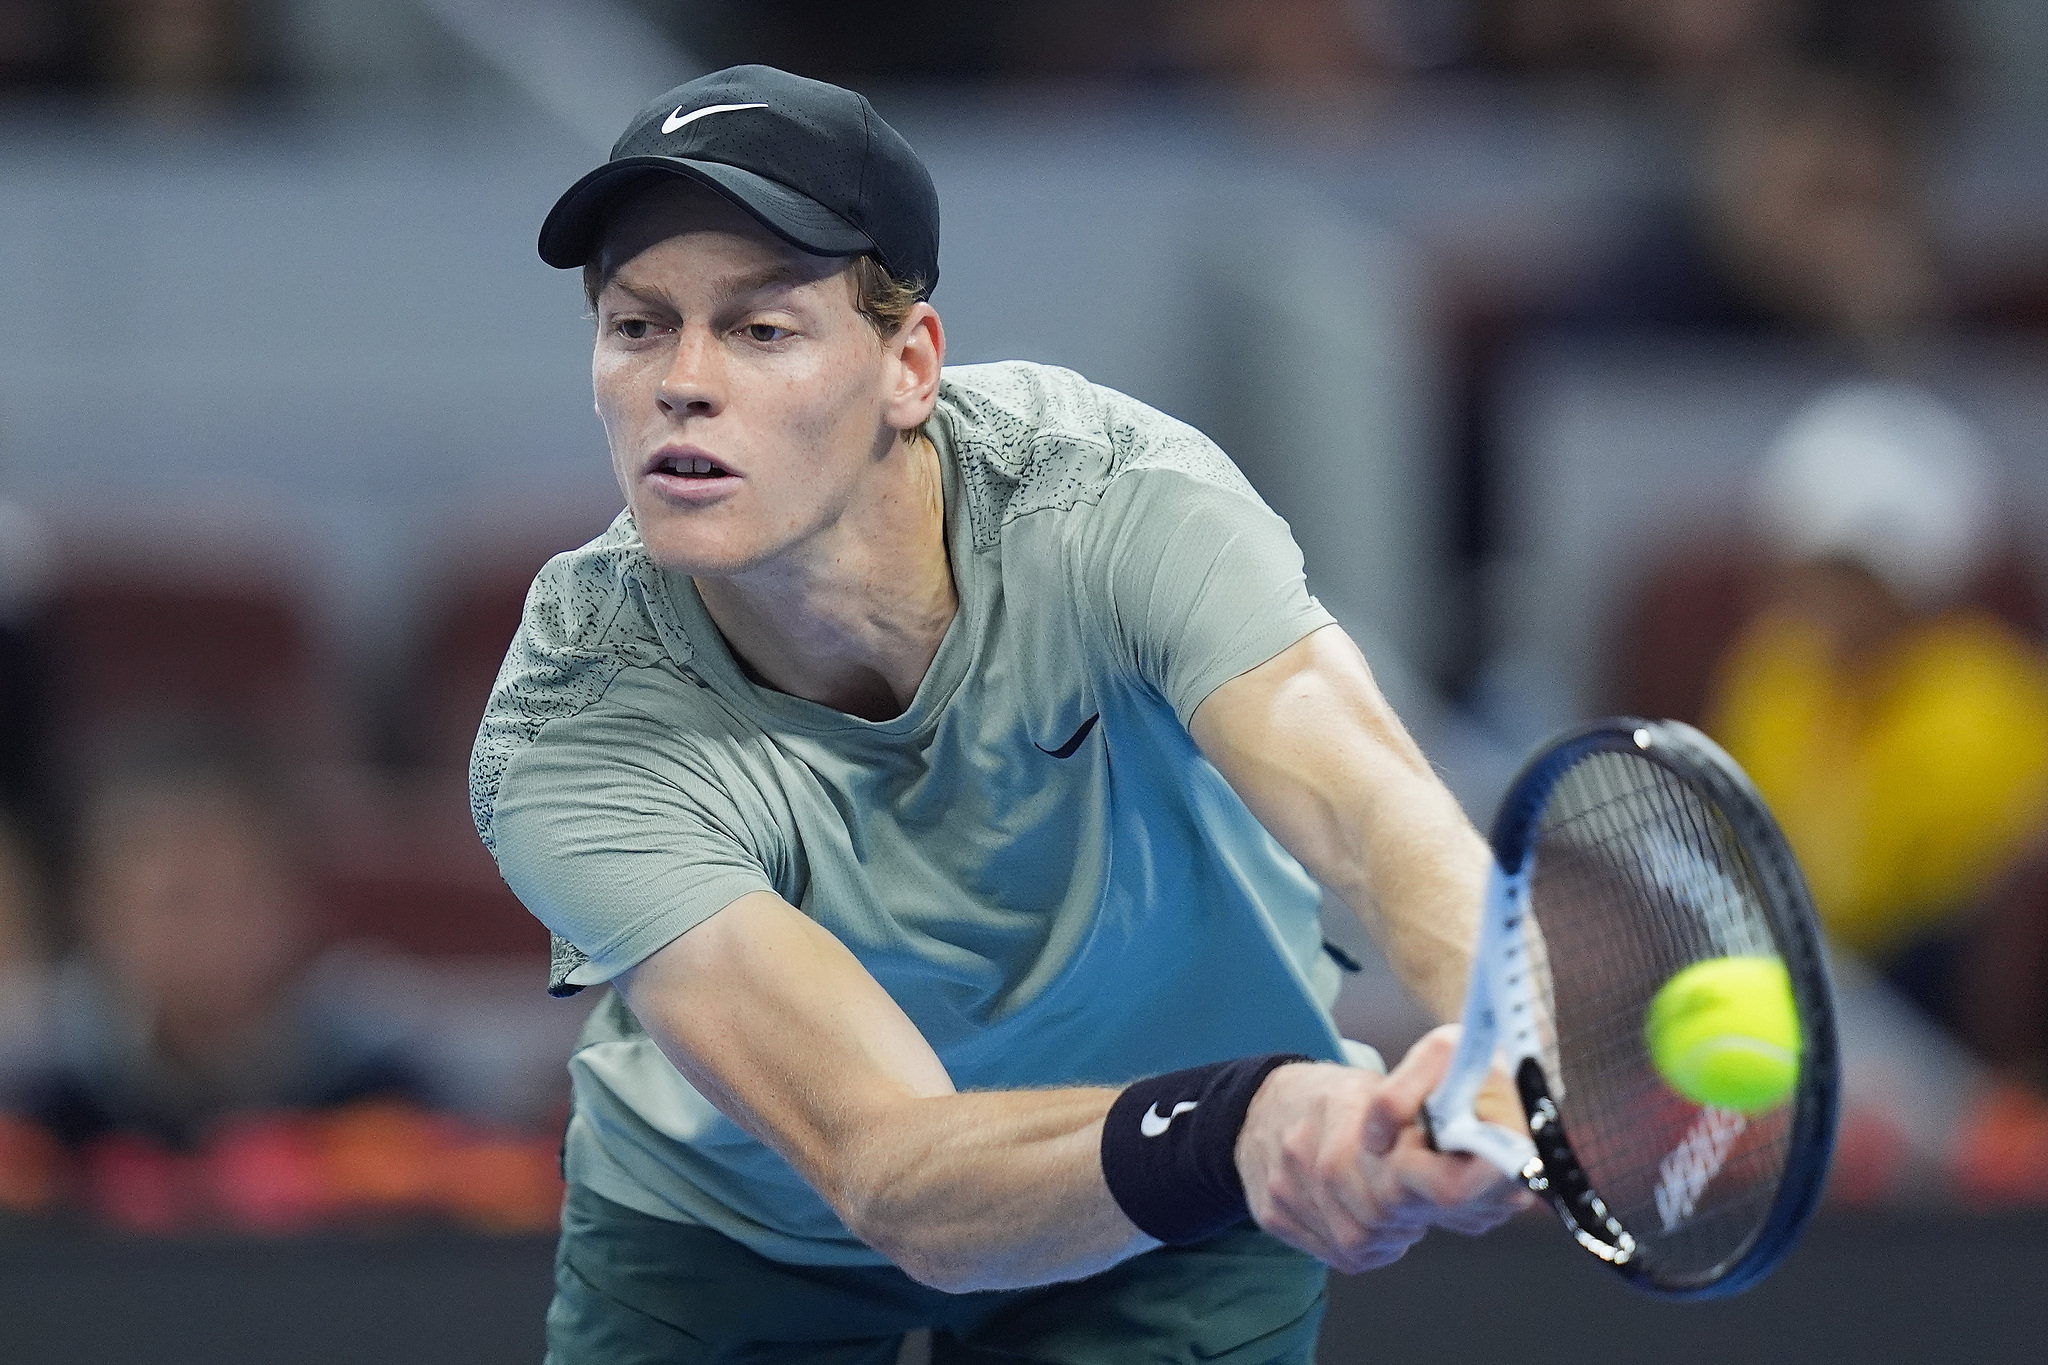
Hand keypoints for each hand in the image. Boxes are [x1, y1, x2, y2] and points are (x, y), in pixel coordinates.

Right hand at [1233, 1026, 1534, 1272]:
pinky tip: (1368, 1220)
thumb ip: (1433, 1127)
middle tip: (1423, 1199)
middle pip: (1385, 1216)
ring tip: (1395, 1210)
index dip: (1448, 1190)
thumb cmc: (1335, 1100)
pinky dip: (1365, 1247)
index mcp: (1344, 1112)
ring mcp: (1286, 1185)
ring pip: (1362, 1243)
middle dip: (1414, 1212)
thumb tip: (1507, 1177)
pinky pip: (1337, 1256)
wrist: (1260, 1104)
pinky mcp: (1273, 1213)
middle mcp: (1308, 1151)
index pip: (1400, 1175)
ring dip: (1392, 1234)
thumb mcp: (1385, 1092)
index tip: (1468, 1187)